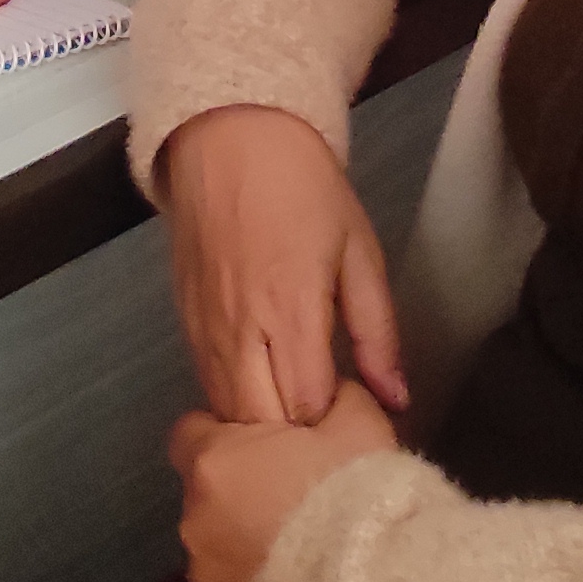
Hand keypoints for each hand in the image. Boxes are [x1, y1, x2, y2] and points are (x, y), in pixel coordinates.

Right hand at [160, 103, 406, 425]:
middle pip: (261, 427)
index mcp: (291, 310)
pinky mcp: (185, 327)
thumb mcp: (359, 252)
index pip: (307, 410)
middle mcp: (240, 331)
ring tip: (299, 412)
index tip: (356, 413)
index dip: (334, 426)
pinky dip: (236, 404)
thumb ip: (377, 332)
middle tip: (328, 424)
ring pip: (228, 415)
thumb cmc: (304, 190)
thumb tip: (397, 399)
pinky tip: (265, 391)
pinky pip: (208, 389)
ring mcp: (206, 332)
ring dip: (263, 428)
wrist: (229, 139)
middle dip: (296, 441)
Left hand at [169, 387, 402, 581]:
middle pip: (210, 500)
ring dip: (250, 554)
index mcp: (217, 464)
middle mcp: (195, 524)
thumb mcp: (361, 427)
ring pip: (219, 557)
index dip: (227, 439)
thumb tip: (330, 392)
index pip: (192, 434)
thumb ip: (336, 399)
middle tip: (301, 508)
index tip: (266, 449)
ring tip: (309, 567)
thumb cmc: (357, 503)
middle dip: (244, 500)